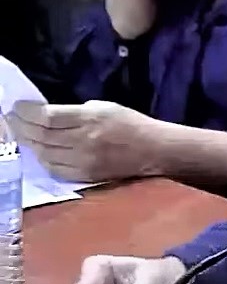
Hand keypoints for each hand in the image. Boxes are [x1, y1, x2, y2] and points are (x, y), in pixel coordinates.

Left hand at [7, 99, 165, 182]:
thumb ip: (75, 112)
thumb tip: (47, 117)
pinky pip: (55, 169)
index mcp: (90, 119)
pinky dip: (43, 159)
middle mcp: (84, 141)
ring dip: (29, 144)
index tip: (16, 107)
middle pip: (41, 136)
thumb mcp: (104, 107)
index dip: (26, 113)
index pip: (46, 117)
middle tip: (11, 119)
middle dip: (21, 127)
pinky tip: (40, 151)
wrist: (155, 150)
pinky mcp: (85, 176)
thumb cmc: (132, 123)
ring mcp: (83, 161)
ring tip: (22, 134)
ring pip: (43, 154)